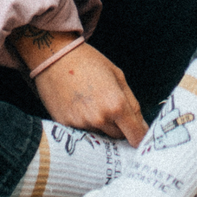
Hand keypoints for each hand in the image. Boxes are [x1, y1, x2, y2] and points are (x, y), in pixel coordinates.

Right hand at [14, 29, 148, 145]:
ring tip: (93, 102)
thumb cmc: (89, 63)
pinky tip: (81, 106)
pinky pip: (82, 131)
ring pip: (100, 133)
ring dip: (102, 124)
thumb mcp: (118, 77)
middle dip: (121, 127)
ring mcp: (80, 124)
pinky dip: (85, 123)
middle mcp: (99, 118)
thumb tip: (142, 127)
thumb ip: (132, 104)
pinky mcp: (65, 125)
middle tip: (113, 108)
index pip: (136, 135)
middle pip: (118, 136)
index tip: (141, 136)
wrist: (54, 58)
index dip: (141, 137)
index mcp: (116, 105)